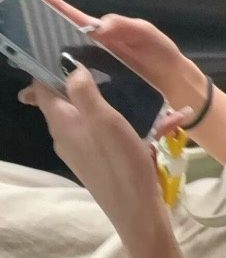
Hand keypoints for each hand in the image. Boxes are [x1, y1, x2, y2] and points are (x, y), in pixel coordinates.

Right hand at [6, 0, 187, 102]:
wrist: (176, 87)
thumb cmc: (162, 56)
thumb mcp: (148, 36)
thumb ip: (128, 27)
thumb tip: (100, 26)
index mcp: (98, 33)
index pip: (64, 13)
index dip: (40, 0)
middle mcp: (88, 51)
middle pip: (51, 41)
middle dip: (27, 36)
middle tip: (6, 31)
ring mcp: (90, 73)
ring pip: (55, 69)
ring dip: (35, 71)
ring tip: (20, 80)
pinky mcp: (95, 92)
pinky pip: (69, 91)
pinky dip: (51, 94)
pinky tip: (35, 101)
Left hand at [18, 61, 168, 240]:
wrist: (137, 211)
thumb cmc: (120, 163)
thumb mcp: (104, 120)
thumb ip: (83, 91)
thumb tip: (70, 67)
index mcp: (62, 122)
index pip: (40, 88)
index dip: (50, 66)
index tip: (70, 46)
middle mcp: (65, 135)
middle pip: (65, 98)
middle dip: (83, 79)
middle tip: (109, 61)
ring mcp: (81, 149)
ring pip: (88, 114)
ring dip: (109, 99)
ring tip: (136, 87)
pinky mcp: (98, 159)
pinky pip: (104, 131)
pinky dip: (122, 120)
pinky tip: (153, 118)